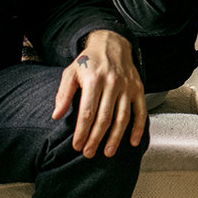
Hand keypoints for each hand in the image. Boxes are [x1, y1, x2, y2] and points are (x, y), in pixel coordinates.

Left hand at [54, 29, 147, 155]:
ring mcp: (127, 87)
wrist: (112, 44)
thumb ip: (63, 94)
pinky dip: (138, 128)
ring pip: (122, 117)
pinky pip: (140, 111)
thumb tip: (57, 115)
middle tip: (89, 153)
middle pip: (104, 117)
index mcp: (94, 80)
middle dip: (96, 138)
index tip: (77, 145)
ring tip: (108, 152)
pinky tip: (133, 142)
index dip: (82, 131)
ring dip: (115, 137)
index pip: (87, 112)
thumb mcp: (70, 72)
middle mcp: (112, 83)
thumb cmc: (89, 62)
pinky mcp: (138, 89)